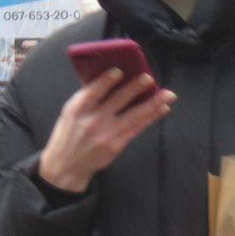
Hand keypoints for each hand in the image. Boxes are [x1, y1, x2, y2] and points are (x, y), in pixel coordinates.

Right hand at [38, 70, 174, 192]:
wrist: (67, 165)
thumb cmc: (69, 134)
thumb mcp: (69, 113)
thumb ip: (86, 98)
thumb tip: (108, 78)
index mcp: (77, 109)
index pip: (93, 91)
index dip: (106, 80)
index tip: (119, 71)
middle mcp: (93, 121)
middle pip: (117, 101)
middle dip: (135, 88)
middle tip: (148, 78)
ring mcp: (106, 134)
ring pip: (134, 115)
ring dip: (153, 103)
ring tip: (168, 94)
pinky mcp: (117, 145)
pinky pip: (137, 128)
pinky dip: (151, 117)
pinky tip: (162, 109)